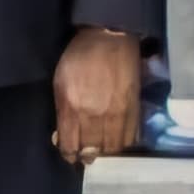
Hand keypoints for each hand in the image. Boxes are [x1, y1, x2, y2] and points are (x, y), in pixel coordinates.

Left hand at [51, 25, 139, 167]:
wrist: (109, 38)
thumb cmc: (78, 58)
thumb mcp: (60, 83)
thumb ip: (61, 112)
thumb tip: (62, 136)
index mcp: (72, 108)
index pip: (70, 145)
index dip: (68, 154)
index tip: (69, 154)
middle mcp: (94, 115)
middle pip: (92, 150)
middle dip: (87, 155)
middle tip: (86, 154)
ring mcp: (116, 114)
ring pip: (112, 148)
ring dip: (105, 151)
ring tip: (101, 148)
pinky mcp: (134, 109)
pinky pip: (130, 137)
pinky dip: (123, 143)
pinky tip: (117, 140)